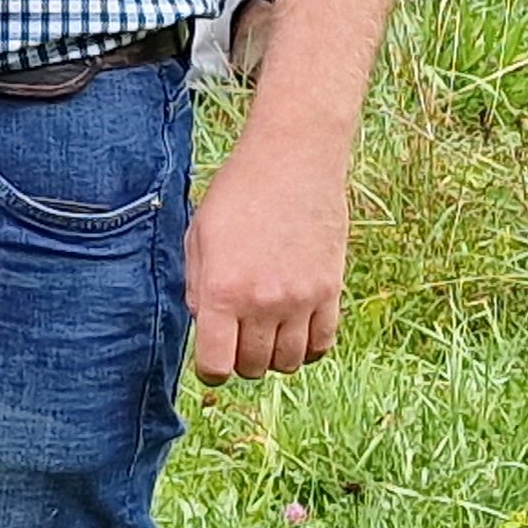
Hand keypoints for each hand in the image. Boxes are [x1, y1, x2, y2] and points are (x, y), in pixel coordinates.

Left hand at [185, 130, 350, 384]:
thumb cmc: (238, 192)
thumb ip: (197, 287)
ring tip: (265, 331)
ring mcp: (301, 299)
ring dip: (272, 355)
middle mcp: (262, 302)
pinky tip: (294, 329)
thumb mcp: (199, 236)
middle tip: (237, 335)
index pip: (216, 365)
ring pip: (287, 362)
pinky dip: (307, 347)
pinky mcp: (331, 290)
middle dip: (239, 360)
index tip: (211, 355)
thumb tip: (205, 325)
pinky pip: (322, 344)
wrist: (293, 159)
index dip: (209, 368)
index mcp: (222, 290)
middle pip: (251, 368)